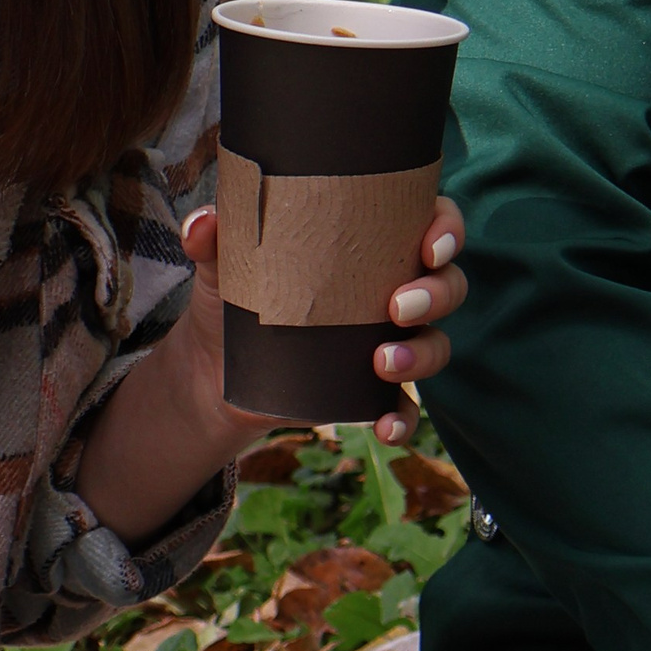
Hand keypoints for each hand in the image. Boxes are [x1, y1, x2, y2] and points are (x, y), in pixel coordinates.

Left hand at [177, 193, 467, 448]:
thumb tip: (203, 224)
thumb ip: (214, 237)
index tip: (430, 245)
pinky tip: (384, 427)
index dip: (447, 229)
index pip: (433, 224)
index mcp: (374, 242)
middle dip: (436, 294)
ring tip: (382, 362)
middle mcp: (394, 289)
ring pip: (436, 344)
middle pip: (447, 285)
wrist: (214, 366)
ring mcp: (389, 341)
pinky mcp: (373, 390)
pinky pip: (406, 408)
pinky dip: (403, 419)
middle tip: (397, 307)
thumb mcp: (222, 262)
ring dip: (422, 354)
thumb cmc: (235, 294)